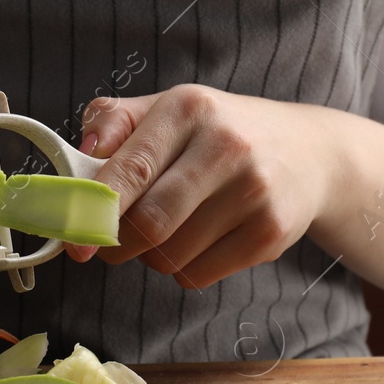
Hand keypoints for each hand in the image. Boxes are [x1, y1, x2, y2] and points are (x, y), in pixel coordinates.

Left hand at [65, 85, 333, 287]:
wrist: (309, 152)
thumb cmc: (221, 132)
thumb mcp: (171, 110)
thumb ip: (116, 123)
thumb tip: (78, 157)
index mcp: (189, 108)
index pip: (130, 168)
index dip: (93, 210)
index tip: (73, 240)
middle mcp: (225, 146)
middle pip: (149, 223)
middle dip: (116, 244)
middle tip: (109, 244)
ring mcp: (253, 191)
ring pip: (170, 256)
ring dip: (151, 257)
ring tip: (166, 232)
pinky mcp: (270, 233)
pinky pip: (198, 275)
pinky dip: (182, 270)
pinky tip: (198, 242)